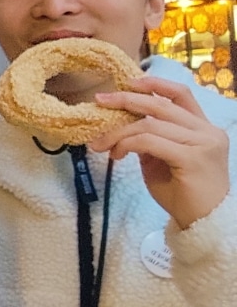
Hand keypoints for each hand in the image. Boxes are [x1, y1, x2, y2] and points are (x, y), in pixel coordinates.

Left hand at [88, 75, 229, 228]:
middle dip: (126, 99)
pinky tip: (116, 154)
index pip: (181, 94)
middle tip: (99, 100)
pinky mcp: (192, 158)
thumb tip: (124, 125)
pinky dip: (126, 144)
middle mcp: (207, 132)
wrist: (204, 224)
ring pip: (150, 124)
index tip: (127, 82)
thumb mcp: (162, 160)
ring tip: (100, 143)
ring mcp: (202, 144)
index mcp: (203, 128)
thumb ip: (151, 139)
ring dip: (118, 131)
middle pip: (160, 104)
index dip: (154, 83)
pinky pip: (149, 142)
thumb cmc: (183, 194)